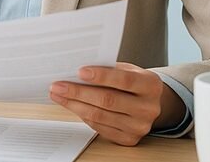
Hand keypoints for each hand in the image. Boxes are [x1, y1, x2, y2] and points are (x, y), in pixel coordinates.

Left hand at [49, 62, 184, 145]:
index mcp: (151, 85)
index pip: (124, 80)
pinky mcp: (129, 139)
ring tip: (58, 95)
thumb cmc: (133, 82)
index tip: (79, 71)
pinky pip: (99, 127)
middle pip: (108, 100)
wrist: (149, 103)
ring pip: (100, 116)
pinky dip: (82, 115)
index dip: (101, 76)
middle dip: (79, 92)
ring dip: (74, 105)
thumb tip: (77, 70)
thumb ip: (109, 69)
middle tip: (58, 86)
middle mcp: (148, 108)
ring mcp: (139, 126)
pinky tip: (72, 106)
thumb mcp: (128, 70)